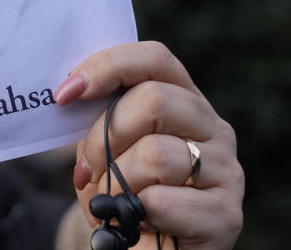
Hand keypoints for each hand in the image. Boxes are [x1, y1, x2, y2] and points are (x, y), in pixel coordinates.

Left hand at [54, 41, 243, 248]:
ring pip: (157, 154)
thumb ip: (95, 114)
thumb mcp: (101, 145)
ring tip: (113, 199)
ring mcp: (226, 170)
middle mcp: (212, 127)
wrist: (132, 249)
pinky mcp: (226, 214)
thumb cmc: (117, 190)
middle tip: (89, 168)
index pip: (154, 59)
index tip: (64, 94)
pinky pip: (163, 201)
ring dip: (118, 181)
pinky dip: (135, 212)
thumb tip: (70, 91)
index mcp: (183, 99)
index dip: (107, 67)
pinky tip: (138, 221)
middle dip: (104, 136)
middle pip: (154, 100)